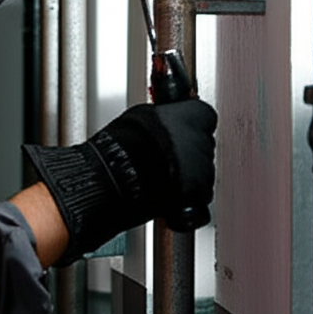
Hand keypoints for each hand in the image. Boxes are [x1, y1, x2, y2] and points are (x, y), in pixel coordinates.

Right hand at [22, 97, 216, 265]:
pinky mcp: (195, 195)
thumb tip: (168, 116)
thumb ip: (163, 117)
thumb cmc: (116, 148)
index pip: (205, 115)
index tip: (182, 128)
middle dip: (189, 151)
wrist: (107, 180)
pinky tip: (168, 192)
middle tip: (165, 156)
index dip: (192, 124)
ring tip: (161, 175)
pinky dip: (187, 199)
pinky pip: (199, 197)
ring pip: (203, 172)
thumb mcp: (140, 117)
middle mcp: (199, 141)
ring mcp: (200, 169)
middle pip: (204, 144)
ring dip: (188, 174)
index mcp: (189, 115)